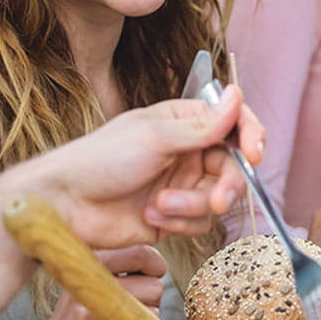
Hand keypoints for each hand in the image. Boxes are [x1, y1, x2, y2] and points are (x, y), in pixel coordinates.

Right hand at [27, 245, 165, 319]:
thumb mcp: (87, 281)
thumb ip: (118, 266)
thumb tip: (157, 261)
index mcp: (89, 262)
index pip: (141, 252)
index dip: (156, 265)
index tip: (153, 275)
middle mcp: (90, 283)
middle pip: (153, 285)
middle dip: (153, 300)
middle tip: (132, 309)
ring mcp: (93, 312)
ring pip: (152, 312)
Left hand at [33, 86, 264, 246]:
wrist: (65, 206)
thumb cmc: (100, 160)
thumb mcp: (155, 137)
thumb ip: (203, 125)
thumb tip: (237, 96)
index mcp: (184, 122)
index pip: (233, 124)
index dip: (251, 137)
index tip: (255, 153)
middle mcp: (188, 152)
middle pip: (233, 167)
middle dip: (227, 186)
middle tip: (218, 200)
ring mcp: (182, 185)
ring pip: (218, 199)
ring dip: (191, 206)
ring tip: (159, 205)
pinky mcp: (174, 216)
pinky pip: (199, 223)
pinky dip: (178, 223)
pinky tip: (150, 215)